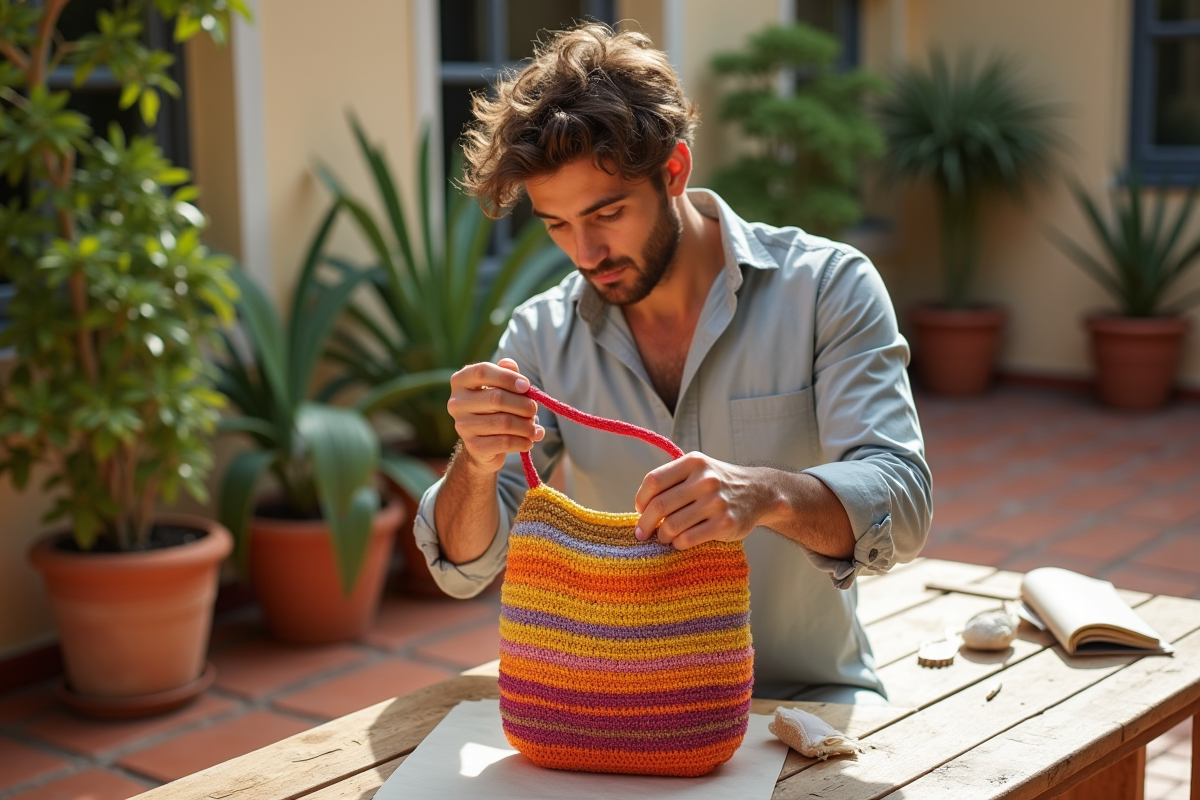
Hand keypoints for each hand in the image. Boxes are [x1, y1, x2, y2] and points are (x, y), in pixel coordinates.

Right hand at [446, 358, 543, 473]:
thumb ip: (506, 372)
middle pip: (497, 398)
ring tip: (535, 428)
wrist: (483, 445)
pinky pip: (505, 442)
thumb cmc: (494, 408)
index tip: (526, 386)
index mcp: (461, 381)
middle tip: (534, 409)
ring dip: (527, 426)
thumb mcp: (500, 387)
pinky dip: (523, 441)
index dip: (508, 377)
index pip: (482, 372)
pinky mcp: (473, 446)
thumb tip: (510, 364)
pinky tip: (529, 441)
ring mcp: (463, 426)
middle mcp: (456, 402)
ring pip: (504, 423)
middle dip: (523, 404)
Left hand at [633, 453, 772, 549]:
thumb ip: (672, 480)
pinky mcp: (725, 524)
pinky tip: (679, 541)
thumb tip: (641, 507)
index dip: (641, 499)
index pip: (653, 481)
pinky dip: (677, 543)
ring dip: (662, 535)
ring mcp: (716, 503)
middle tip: (642, 533)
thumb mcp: (698, 469)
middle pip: (659, 506)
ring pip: (671, 525)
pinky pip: (688, 539)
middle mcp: (705, 480)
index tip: (640, 510)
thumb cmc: (719, 483)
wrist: (758, 493)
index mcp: (693, 463)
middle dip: (645, 523)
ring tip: (663, 537)